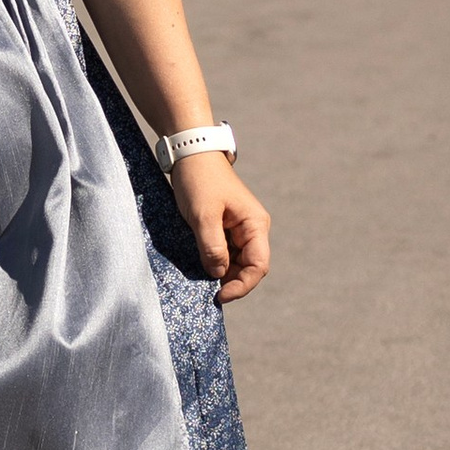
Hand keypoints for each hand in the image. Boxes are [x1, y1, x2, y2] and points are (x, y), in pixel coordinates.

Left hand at [172, 152, 268, 303]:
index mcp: (255, 225)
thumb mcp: (203, 215)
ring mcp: (238, 229)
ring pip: (235, 262)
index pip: (258, 266)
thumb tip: (219, 274)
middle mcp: (252, 229)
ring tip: (200, 278)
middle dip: (230, 281)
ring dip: (221, 272)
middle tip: (206, 291)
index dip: (242, 285)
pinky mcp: (224, 227)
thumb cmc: (200, 180)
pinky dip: (214, 261)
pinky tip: (199, 265)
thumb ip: (212, 247)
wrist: (191, 154)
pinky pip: (223, 252)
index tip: (220, 296)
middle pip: (248, 267)